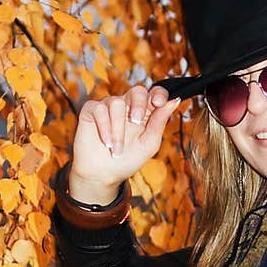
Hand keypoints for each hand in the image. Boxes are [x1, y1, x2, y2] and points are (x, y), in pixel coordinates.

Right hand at [68, 84, 181, 204]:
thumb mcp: (148, 144)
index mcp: (144, 113)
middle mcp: (128, 106)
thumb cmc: (127, 160)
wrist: (102, 175)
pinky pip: (99, 109)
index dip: (159, 93)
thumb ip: (159, 123)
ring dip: (118, 129)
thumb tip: (174, 101)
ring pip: (117, 103)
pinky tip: (106, 142)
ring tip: (117, 148)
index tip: (159, 102)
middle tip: (136, 122)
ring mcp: (109, 106)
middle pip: (137, 91)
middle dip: (138, 104)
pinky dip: (104, 127)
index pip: (155, 94)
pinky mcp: (92, 110)